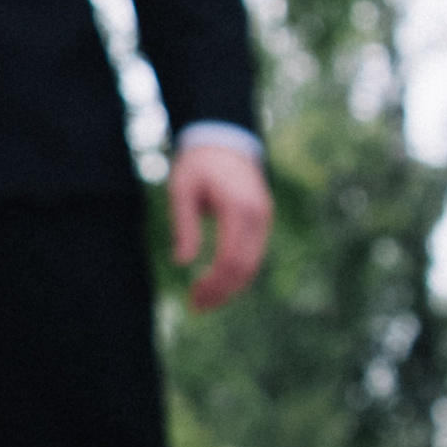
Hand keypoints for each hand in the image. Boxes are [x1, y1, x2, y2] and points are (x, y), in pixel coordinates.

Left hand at [169, 138, 271, 312]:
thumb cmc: (198, 164)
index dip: (213, 284)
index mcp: (238, 207)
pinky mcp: (263, 220)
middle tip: (196, 307)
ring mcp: (264, 218)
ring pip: (253, 264)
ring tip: (205, 301)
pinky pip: (254, 254)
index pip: (230, 258)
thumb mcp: (182, 190)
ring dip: (231, 287)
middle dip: (222, 292)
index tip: (193, 298)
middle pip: (245, 267)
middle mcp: (258, 215)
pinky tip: (218, 284)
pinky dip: (238, 273)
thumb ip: (184, 225)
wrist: (224, 140)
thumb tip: (182, 262)